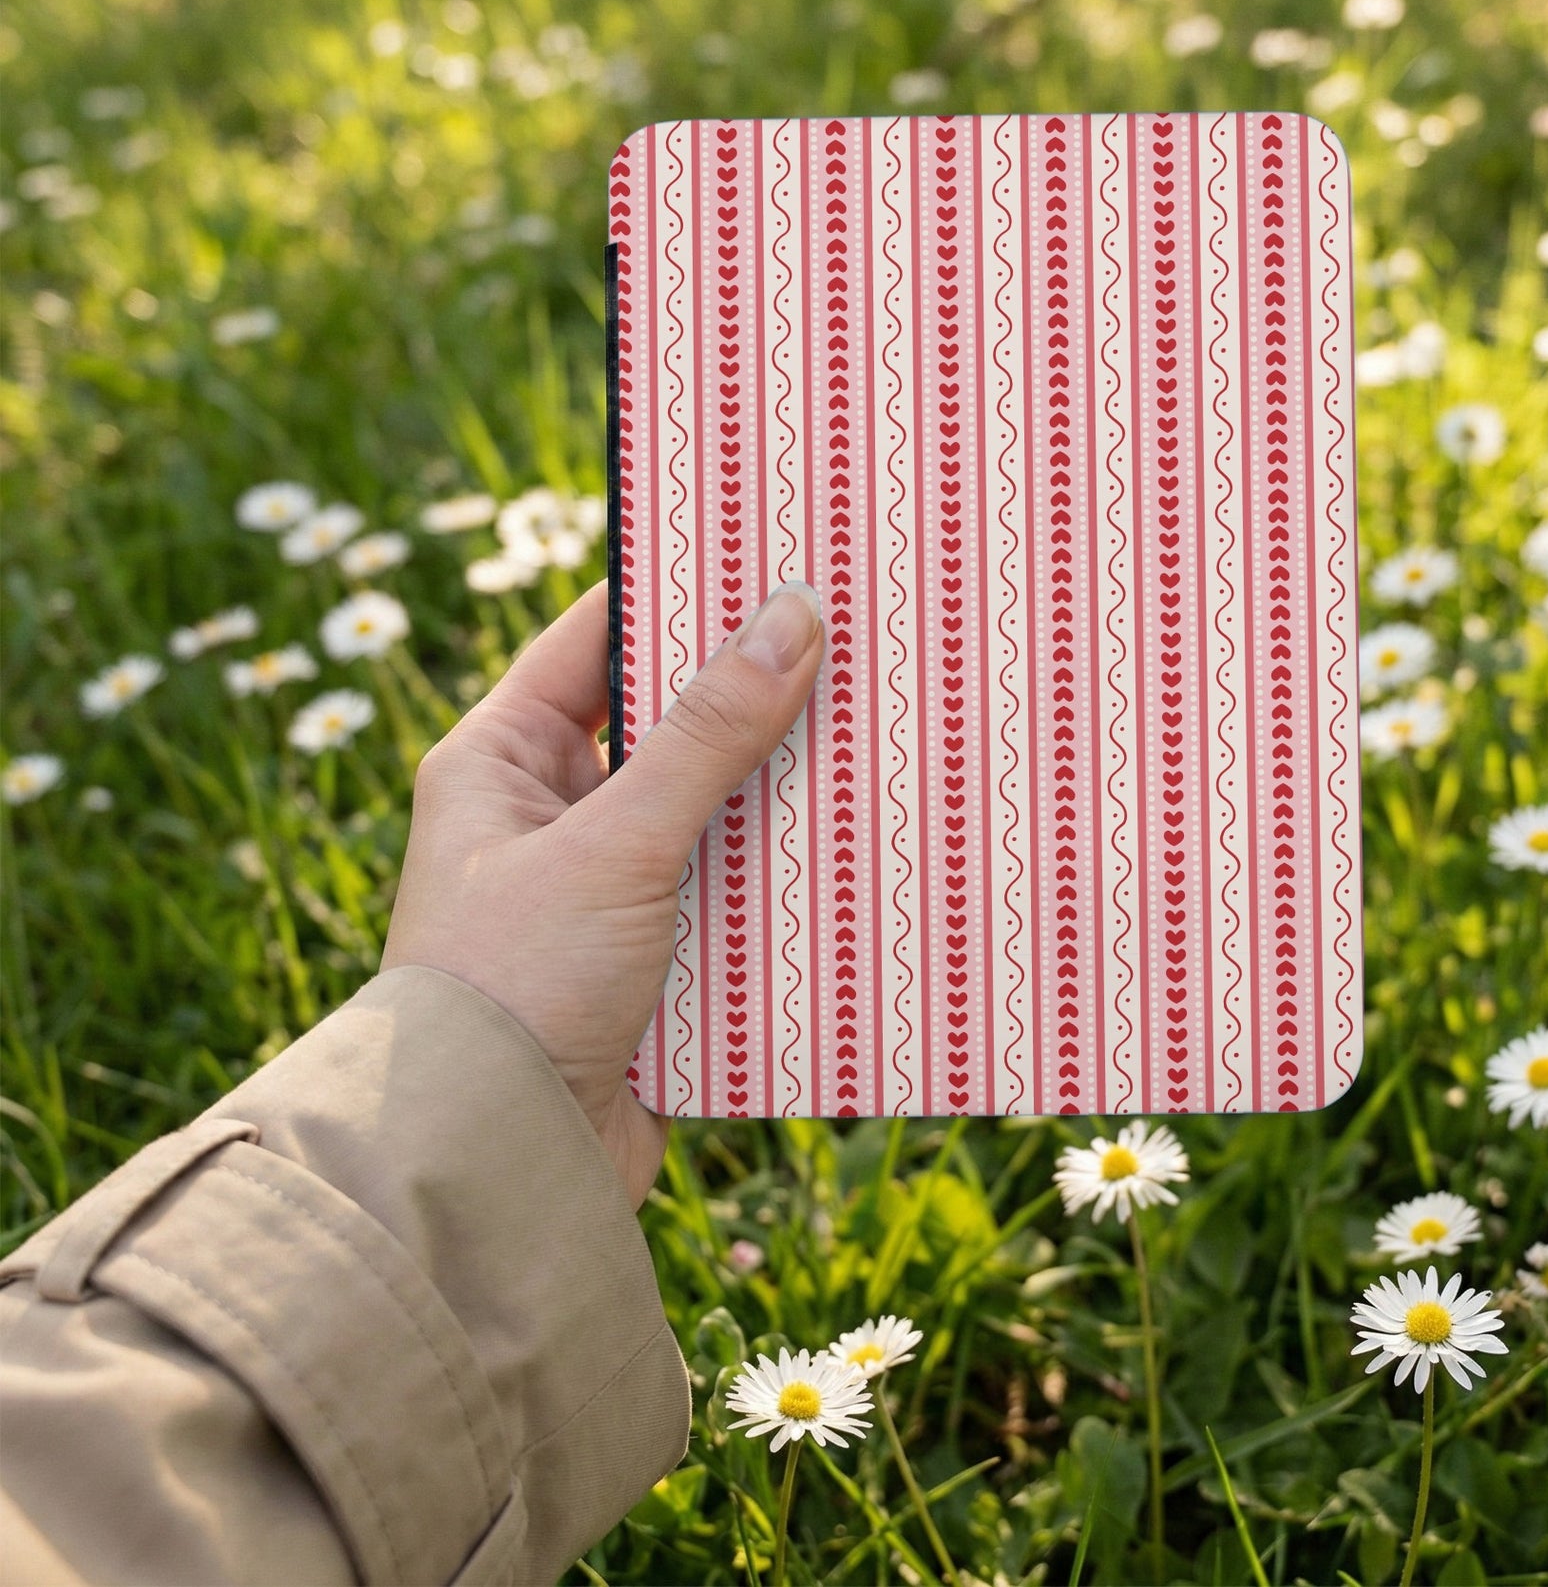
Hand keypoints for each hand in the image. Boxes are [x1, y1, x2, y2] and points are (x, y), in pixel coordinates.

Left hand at [383, 578, 824, 1206]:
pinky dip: (790, 878)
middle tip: (855, 633)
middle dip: (756, 691)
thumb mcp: (615, 844)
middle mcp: (549, 816)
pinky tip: (867, 846)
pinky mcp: (656, 966)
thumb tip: (793, 611)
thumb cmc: (511, 986)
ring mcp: (605, 893)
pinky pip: (736, 897)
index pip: (595, 635)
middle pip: (669, 723)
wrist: (491, 1175)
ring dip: (784, 789)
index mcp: (501, 761)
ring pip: (714, 812)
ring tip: (884, 729)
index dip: (679, 586)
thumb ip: (707, 733)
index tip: (771, 545)